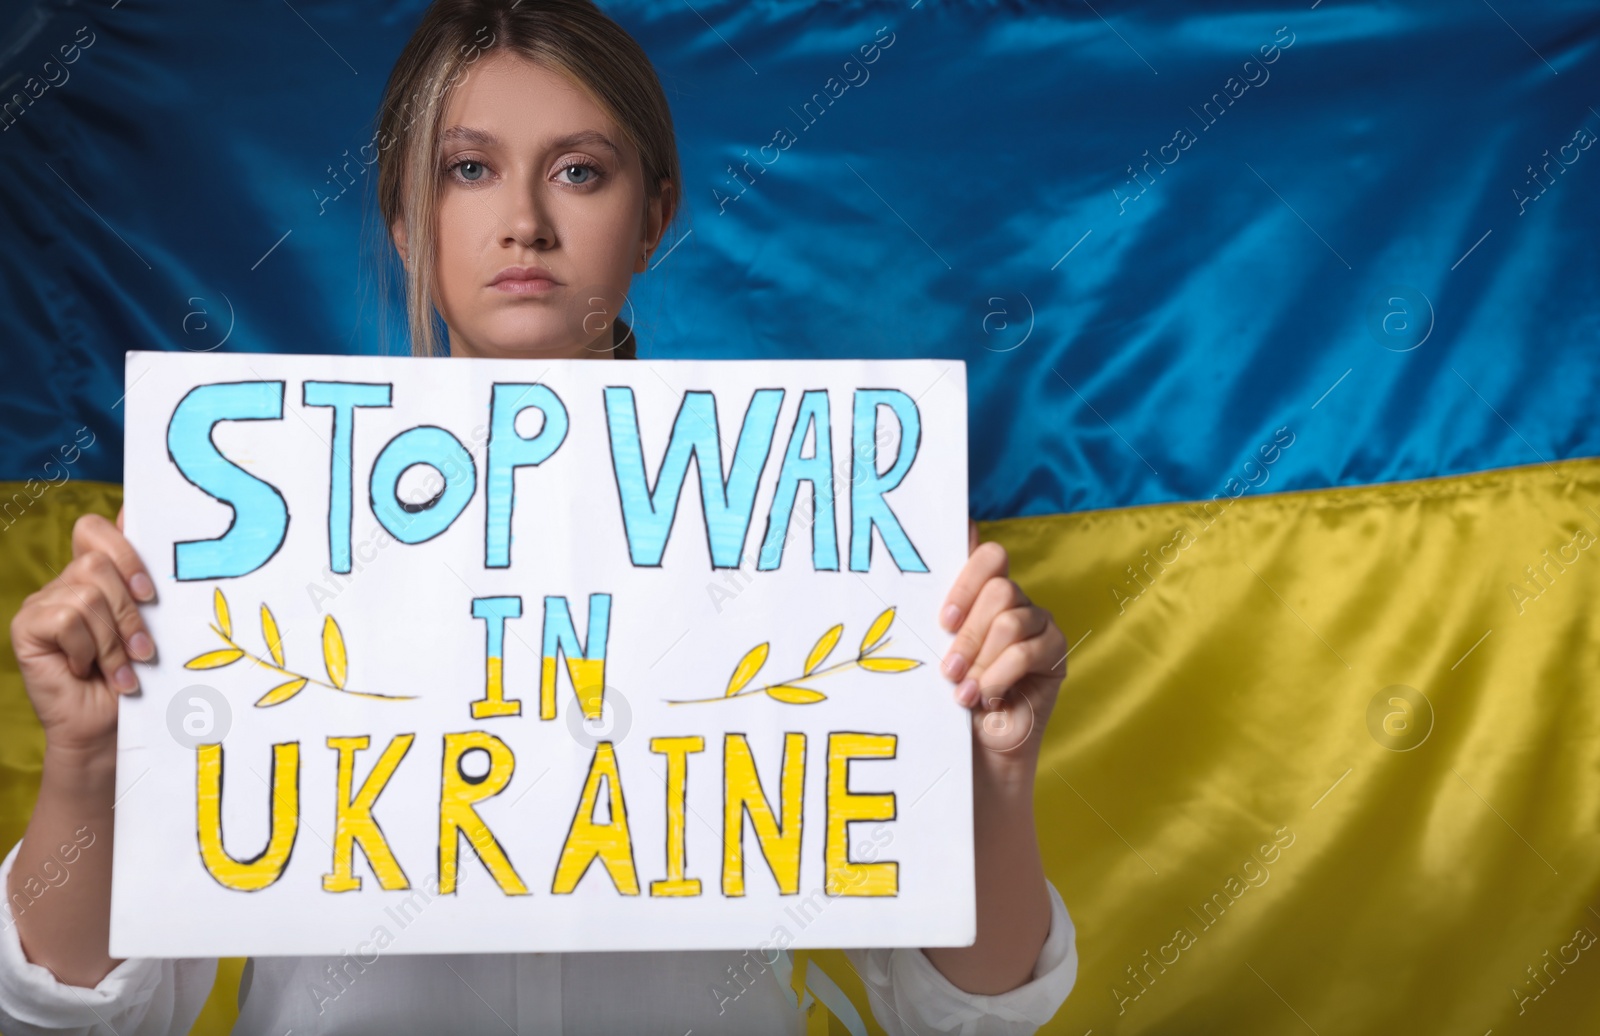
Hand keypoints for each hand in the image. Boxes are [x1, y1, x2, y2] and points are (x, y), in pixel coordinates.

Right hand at [10, 507, 156, 753]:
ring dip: (113, 639)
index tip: (151, 590)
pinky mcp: (27, 626)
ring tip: (124, 669)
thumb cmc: (136, 675)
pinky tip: (89, 670)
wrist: (109, 727)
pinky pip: (65, 618)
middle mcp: (66, 583)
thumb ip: (148, 586)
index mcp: (96, 576)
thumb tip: (160, 535)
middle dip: (129, 610)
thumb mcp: (152, 626)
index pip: (96, 529)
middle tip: (143, 649)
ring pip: (86, 595)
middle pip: (98, 561)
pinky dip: (86, 648)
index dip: (124, 547)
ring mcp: (42, 603)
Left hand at [937, 520, 1065, 765]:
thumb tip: (920, 573)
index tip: (944, 621)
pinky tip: (986, 698)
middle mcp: (1015, 600)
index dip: (967, 580)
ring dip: (981, 661)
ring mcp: (1038, 623)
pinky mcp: (1055, 651)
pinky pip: (1027, 652)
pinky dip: (999, 678)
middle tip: (949, 669)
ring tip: (964, 690)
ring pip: (1011, 622)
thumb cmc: (952, 693)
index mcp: (984, 590)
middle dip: (968, 634)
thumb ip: (941, 616)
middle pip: (999, 590)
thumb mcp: (938, 650)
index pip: (988, 555)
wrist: (977, 745)